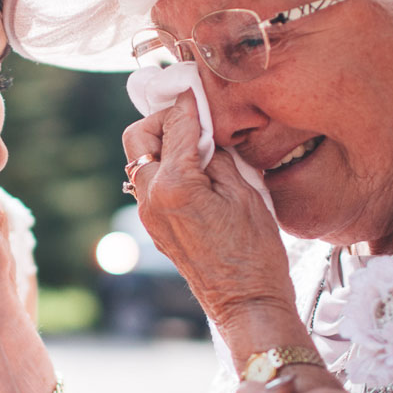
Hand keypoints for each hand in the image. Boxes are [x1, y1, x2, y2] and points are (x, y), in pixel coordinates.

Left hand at [122, 96, 295, 327]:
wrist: (246, 303)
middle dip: (161, 120)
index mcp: (174, 185)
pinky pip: (150, 184)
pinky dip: (166, 167)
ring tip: (198, 145)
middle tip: (193, 119)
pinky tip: (196, 170)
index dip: (191, 103)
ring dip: (162, 144)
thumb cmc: (255, 252)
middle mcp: (151, 198)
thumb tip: (204, 133)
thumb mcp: (245, 192)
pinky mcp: (155, 227)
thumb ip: (218, 155)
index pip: (176, 125)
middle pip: (138, 138)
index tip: (199, 90)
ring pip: (140, 161)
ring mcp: (149, 215)